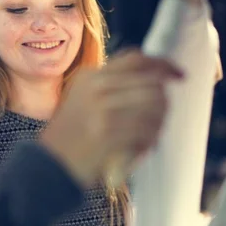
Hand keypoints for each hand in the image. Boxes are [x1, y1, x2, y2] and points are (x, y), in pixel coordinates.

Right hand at [41, 50, 182, 186]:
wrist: (46, 166)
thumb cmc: (68, 139)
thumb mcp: (81, 103)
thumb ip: (109, 89)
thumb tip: (155, 84)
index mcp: (89, 76)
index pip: (136, 58)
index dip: (163, 64)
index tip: (179, 76)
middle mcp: (95, 87)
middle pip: (150, 82)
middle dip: (165, 101)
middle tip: (164, 117)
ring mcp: (101, 109)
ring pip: (152, 106)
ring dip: (159, 122)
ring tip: (153, 136)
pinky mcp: (106, 133)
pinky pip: (144, 131)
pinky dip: (150, 140)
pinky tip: (145, 148)